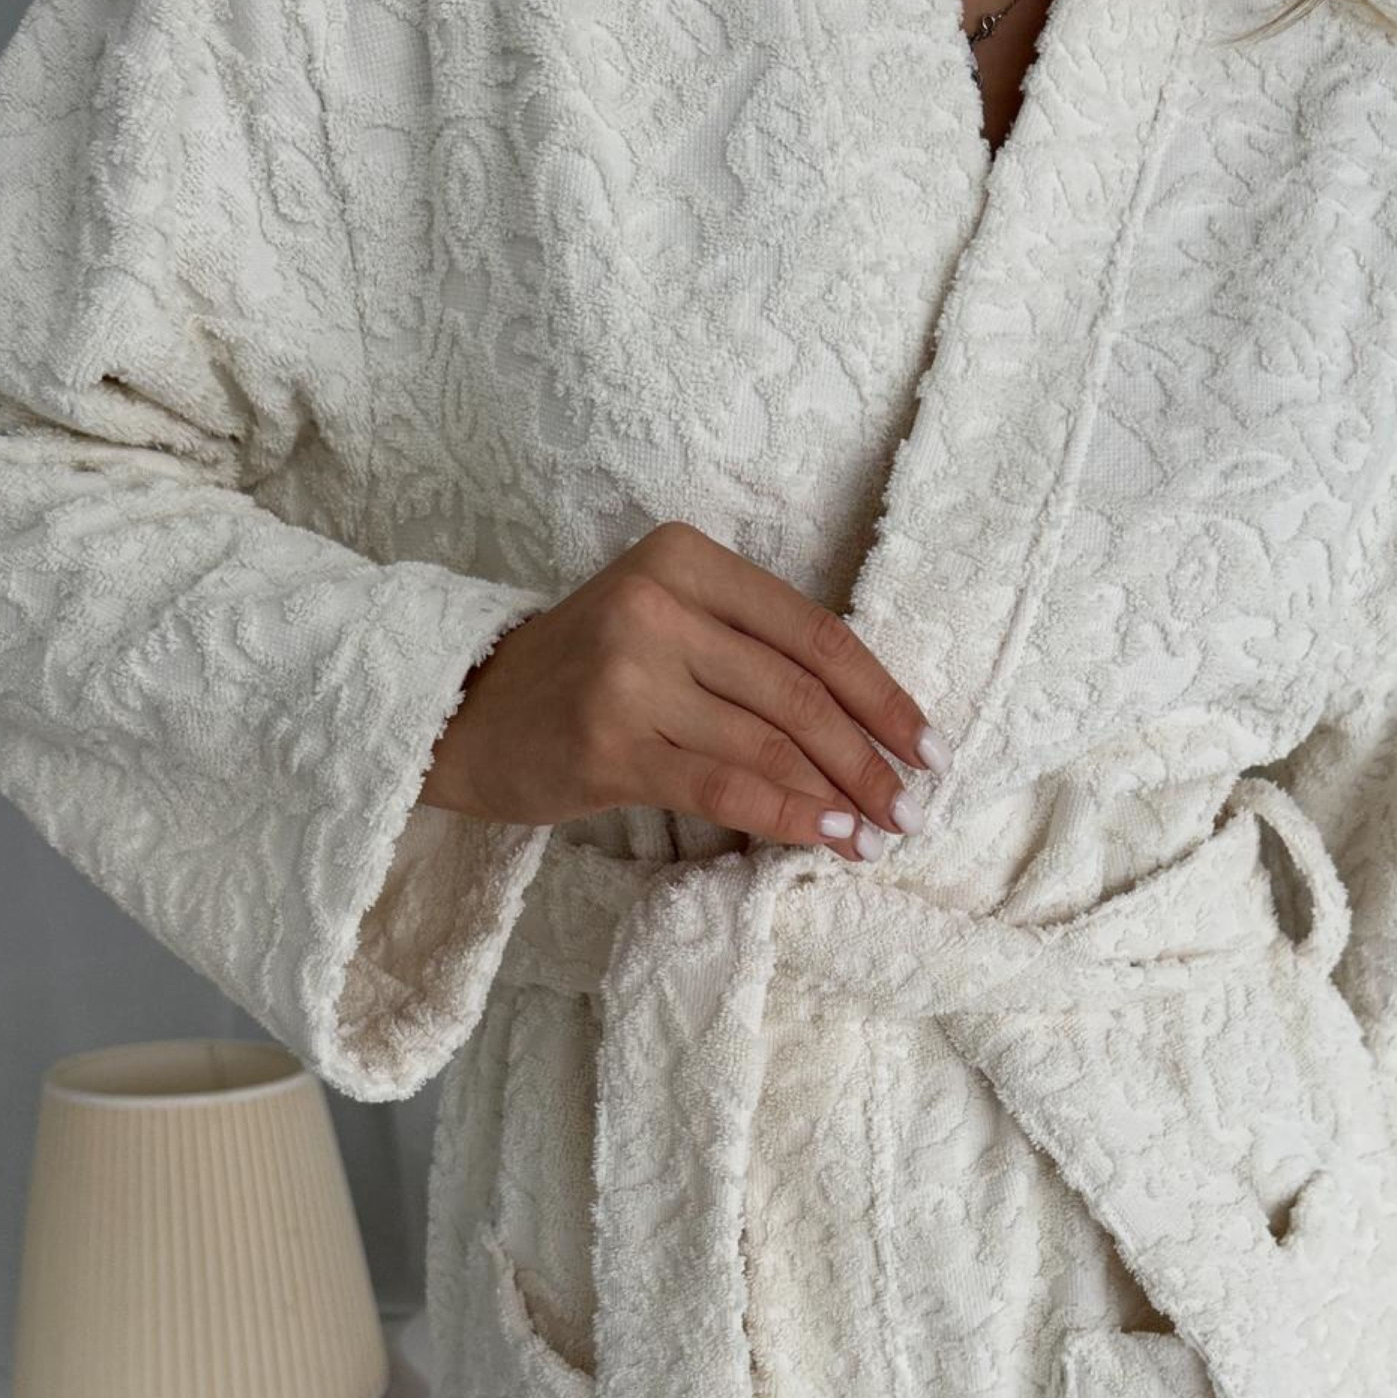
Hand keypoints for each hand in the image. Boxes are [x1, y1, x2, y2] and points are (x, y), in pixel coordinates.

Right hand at [419, 521, 949, 861]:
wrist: (469, 713)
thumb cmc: (587, 674)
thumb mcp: (667, 623)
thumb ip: (750, 649)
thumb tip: (869, 725)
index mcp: (684, 559)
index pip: (812, 632)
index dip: (881, 695)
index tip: (927, 746)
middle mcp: (658, 605)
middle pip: (799, 692)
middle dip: (870, 758)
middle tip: (915, 809)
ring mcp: (630, 676)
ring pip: (769, 743)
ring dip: (840, 797)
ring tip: (880, 835)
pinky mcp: (610, 746)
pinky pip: (726, 787)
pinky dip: (789, 817)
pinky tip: (829, 839)